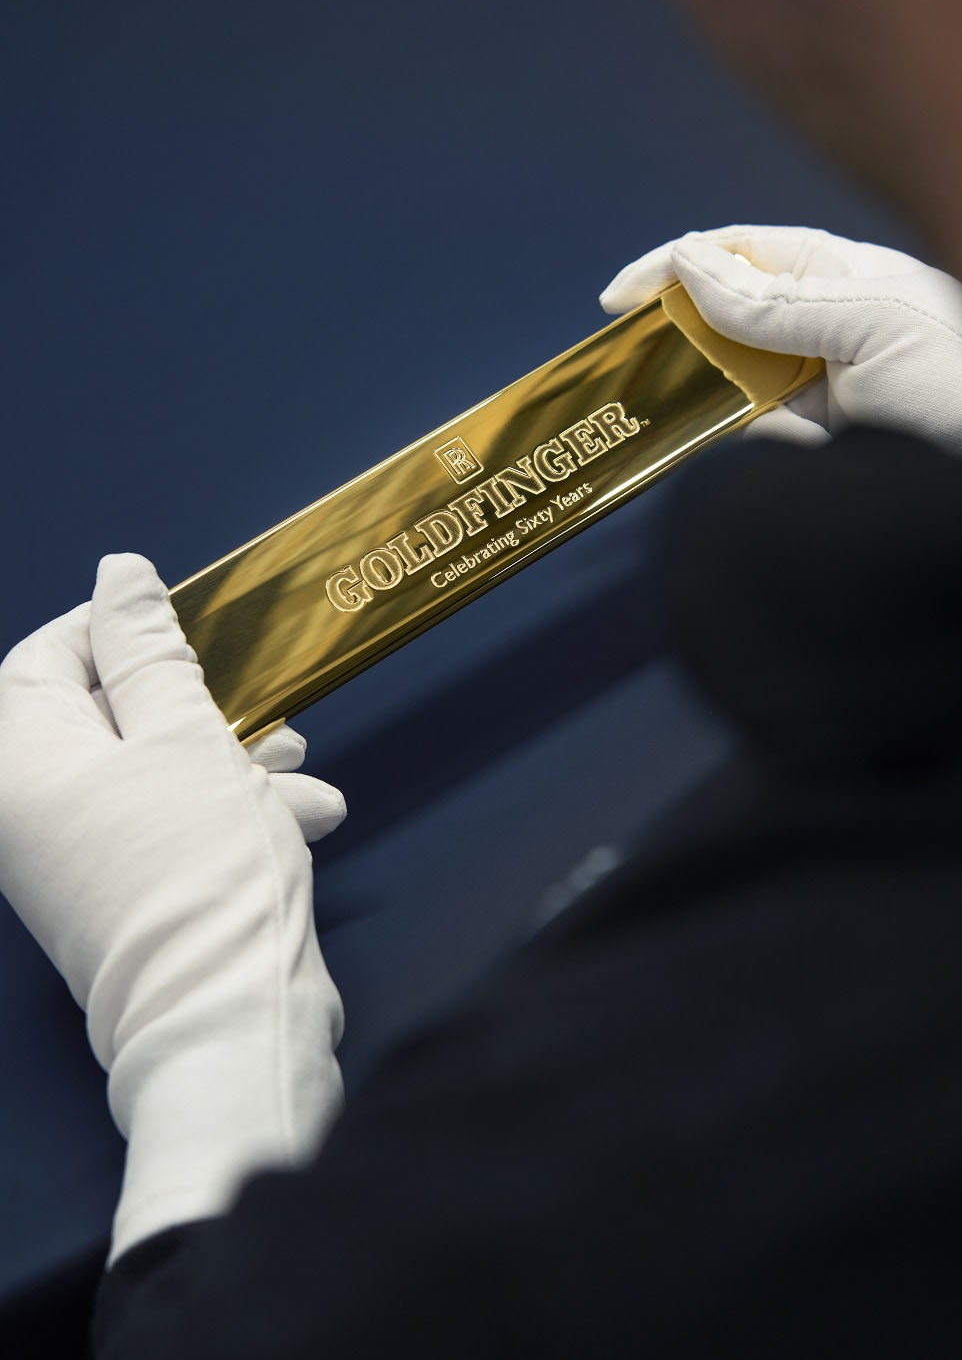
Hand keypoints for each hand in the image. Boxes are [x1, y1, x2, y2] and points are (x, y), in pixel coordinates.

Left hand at [0, 553, 345, 1261]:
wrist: (230, 1019)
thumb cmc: (200, 871)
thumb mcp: (184, 733)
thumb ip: (148, 648)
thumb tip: (119, 575)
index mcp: (25, 765)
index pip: (44, 659)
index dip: (113, 629)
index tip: (182, 626)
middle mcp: (37, 814)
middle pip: (108, 716)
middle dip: (196, 703)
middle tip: (257, 705)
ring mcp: (81, 862)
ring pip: (152, 771)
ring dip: (228, 757)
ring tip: (295, 766)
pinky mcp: (128, 897)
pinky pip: (168, 825)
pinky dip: (228, 810)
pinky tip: (299, 815)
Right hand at [600, 224, 961, 454]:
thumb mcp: (876, 325)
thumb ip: (779, 303)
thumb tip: (688, 267)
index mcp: (846, 277)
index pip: (745, 254)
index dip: (679, 265)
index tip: (620, 296)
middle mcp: (827, 328)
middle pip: (728, 318)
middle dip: (682, 331)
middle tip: (628, 352)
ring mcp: (822, 390)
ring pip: (734, 383)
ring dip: (709, 392)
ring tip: (684, 402)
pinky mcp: (819, 447)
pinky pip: (759, 438)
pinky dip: (748, 441)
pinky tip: (763, 442)